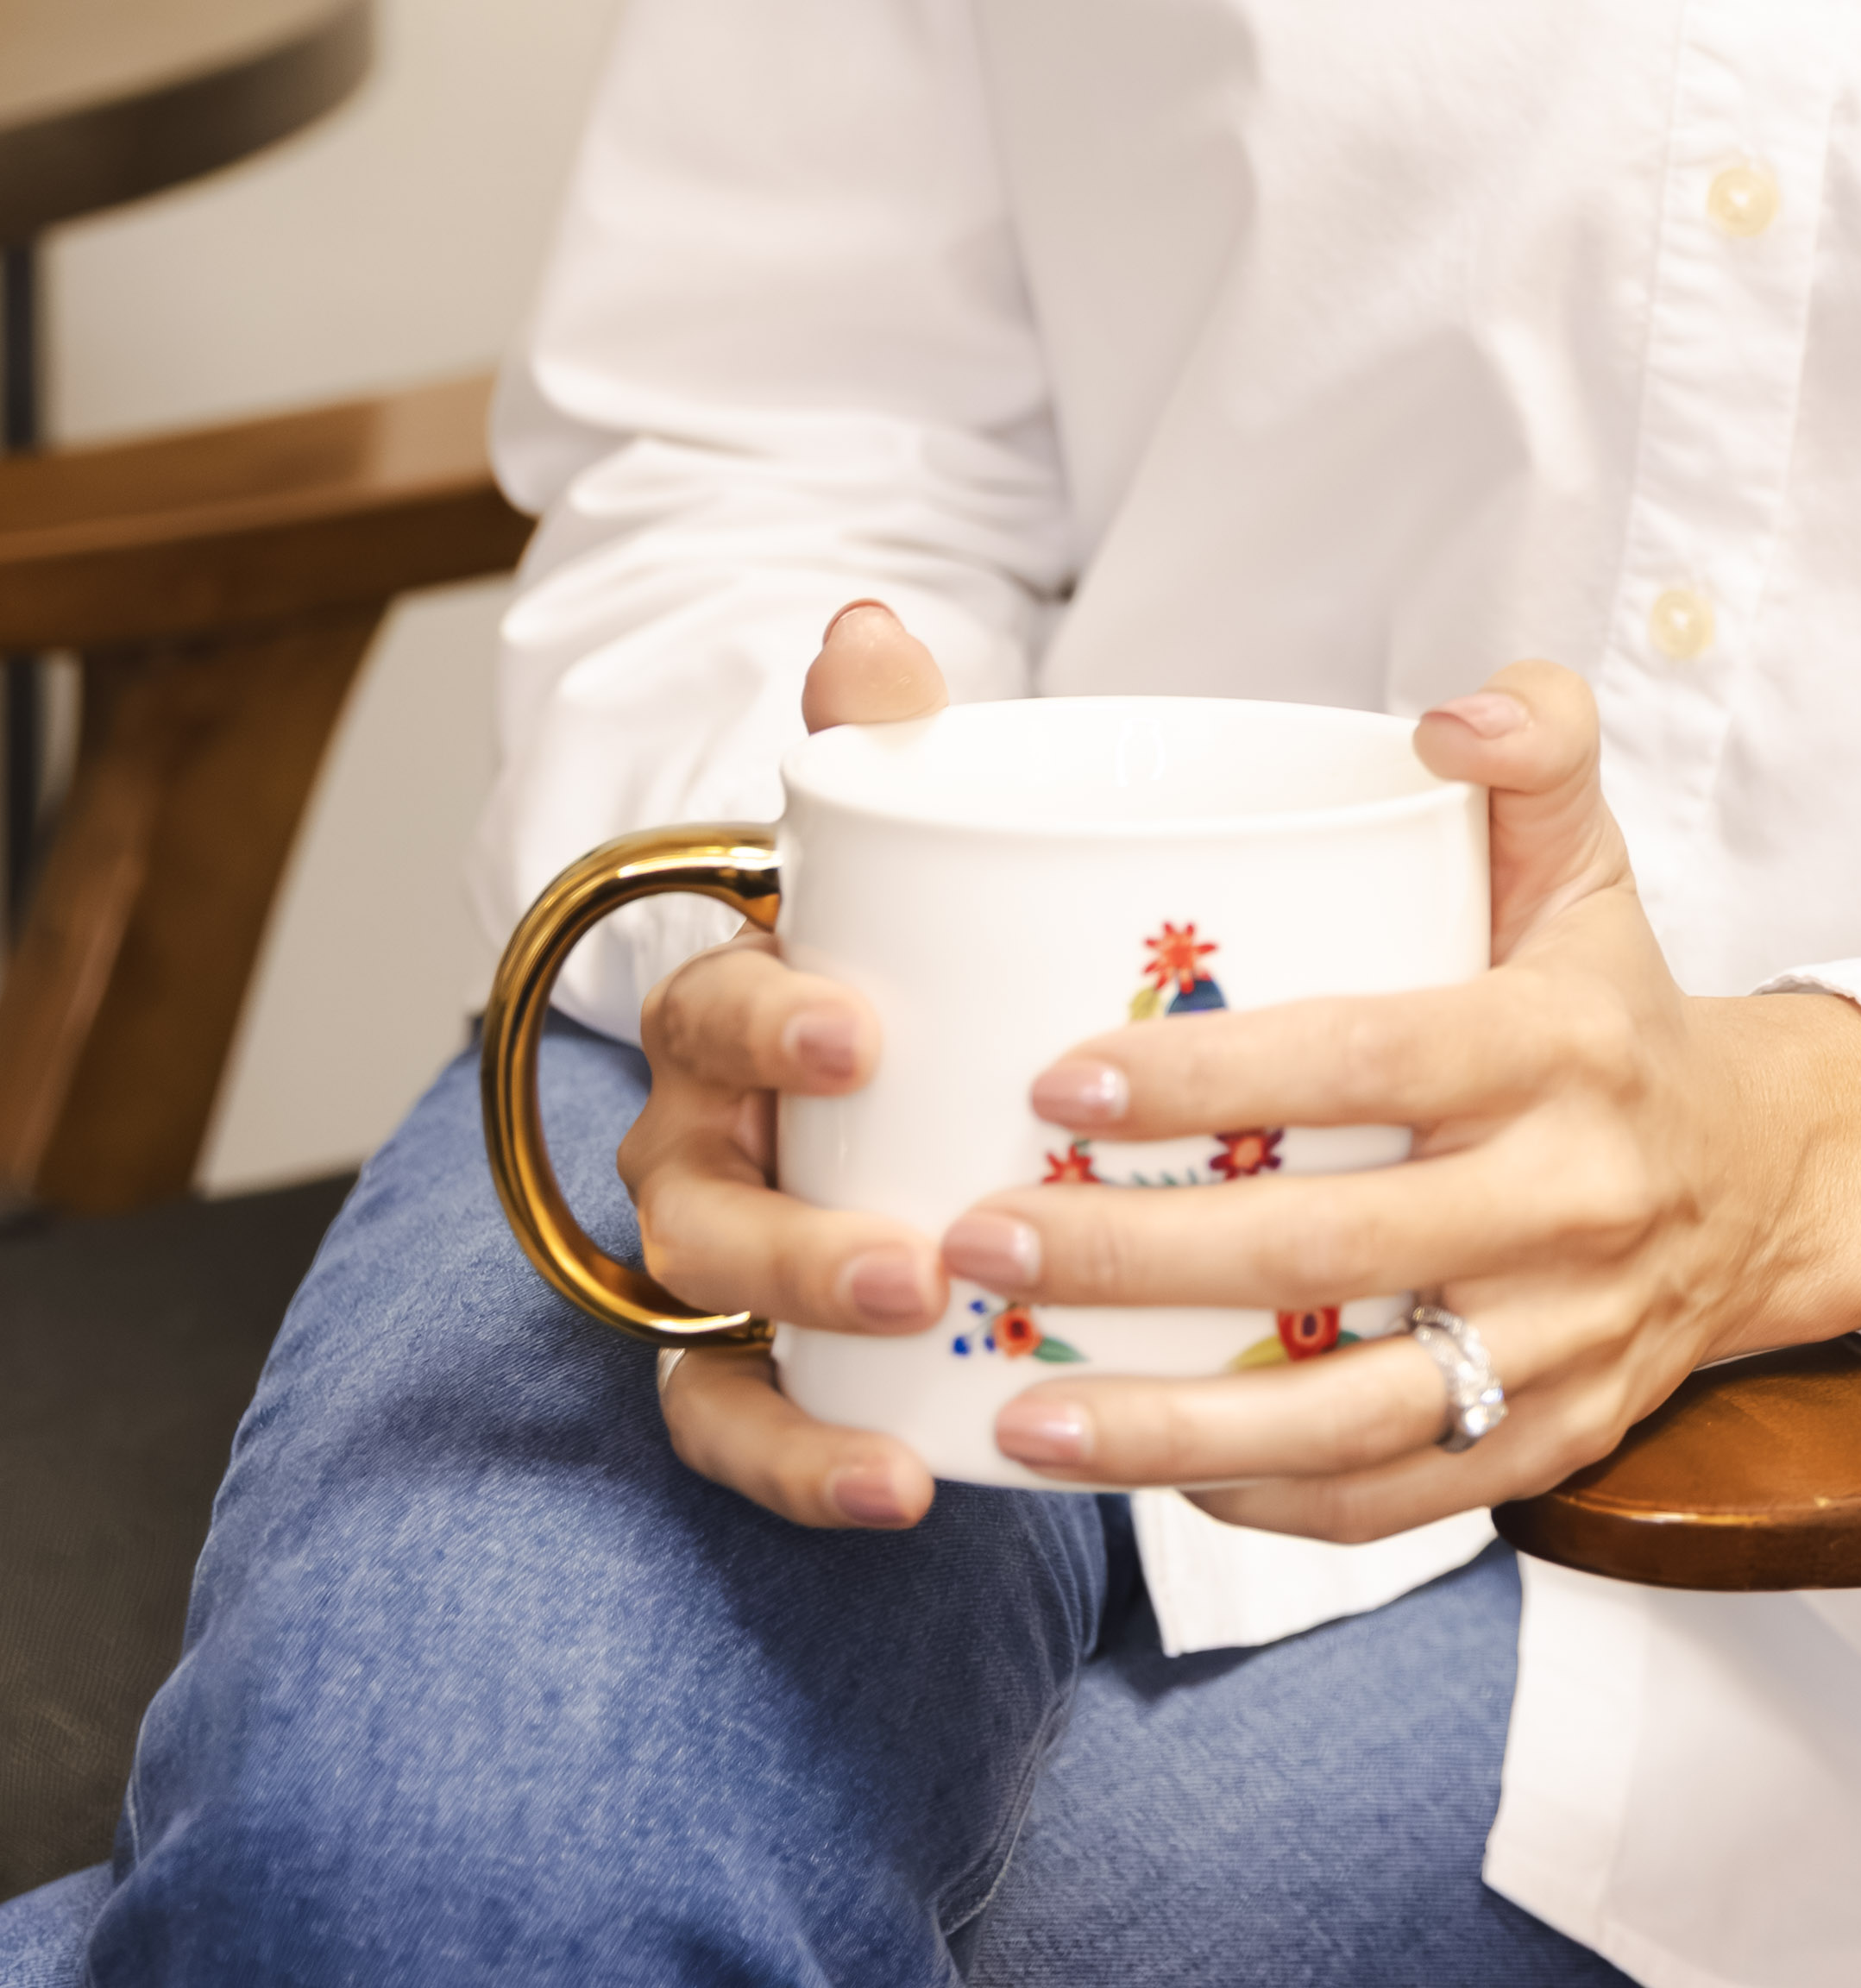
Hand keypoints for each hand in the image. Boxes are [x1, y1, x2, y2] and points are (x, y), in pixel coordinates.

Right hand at [624, 600, 957, 1532]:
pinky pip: (742, 1426)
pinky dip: (805, 1464)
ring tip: (914, 1400)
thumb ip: (886, 748)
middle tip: (910, 1258)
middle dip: (791, 1239)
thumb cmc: (902, 952)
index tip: (859, 1032)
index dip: (771, 1020)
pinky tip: (908, 1486)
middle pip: (696, 1203)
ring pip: (706, 1328)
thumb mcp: (904, 852)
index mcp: (728, 1013)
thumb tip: (868, 626)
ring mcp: (716, 1262)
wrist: (886, 1058)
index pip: (712, 1009)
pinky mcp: (755, 1360)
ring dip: (798, 1368)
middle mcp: (695, 1142)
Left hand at [938, 660, 1860, 1537]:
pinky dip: (1266, 1505)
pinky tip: (1143, 1479)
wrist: (1764, 1180)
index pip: (1370, 1058)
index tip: (1058, 1079)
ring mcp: (1565, 1340)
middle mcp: (1571, 1199)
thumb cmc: (1612, 1003)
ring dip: (1171, 1427)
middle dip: (1136, 1254)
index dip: (1213, 1077)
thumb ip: (1534, 742)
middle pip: (1331, 1247)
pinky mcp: (1555, 1442)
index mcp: (1563, 1044)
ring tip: (1018, 1413)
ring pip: (1351, 1412)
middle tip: (979, 1236)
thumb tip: (1444, 713)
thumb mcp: (1588, 858)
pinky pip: (1396, 1497)